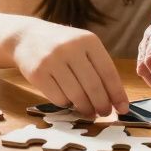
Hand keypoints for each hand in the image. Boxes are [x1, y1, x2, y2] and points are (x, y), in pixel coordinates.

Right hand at [9, 21, 128, 116]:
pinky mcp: (37, 73)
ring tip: (90, 112)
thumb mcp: (83, 46)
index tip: (123, 108)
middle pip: (93, 86)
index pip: (108, 72)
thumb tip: (115, 100)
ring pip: (76, 95)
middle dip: (102, 105)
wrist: (27, 37)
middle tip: (105, 113)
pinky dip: (67, 104)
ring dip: (86, 108)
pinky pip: (58, 98)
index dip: (117, 93)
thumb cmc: (63, 45)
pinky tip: (70, 102)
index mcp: (88, 40)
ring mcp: (52, 60)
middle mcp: (71, 48)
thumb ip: (98, 68)